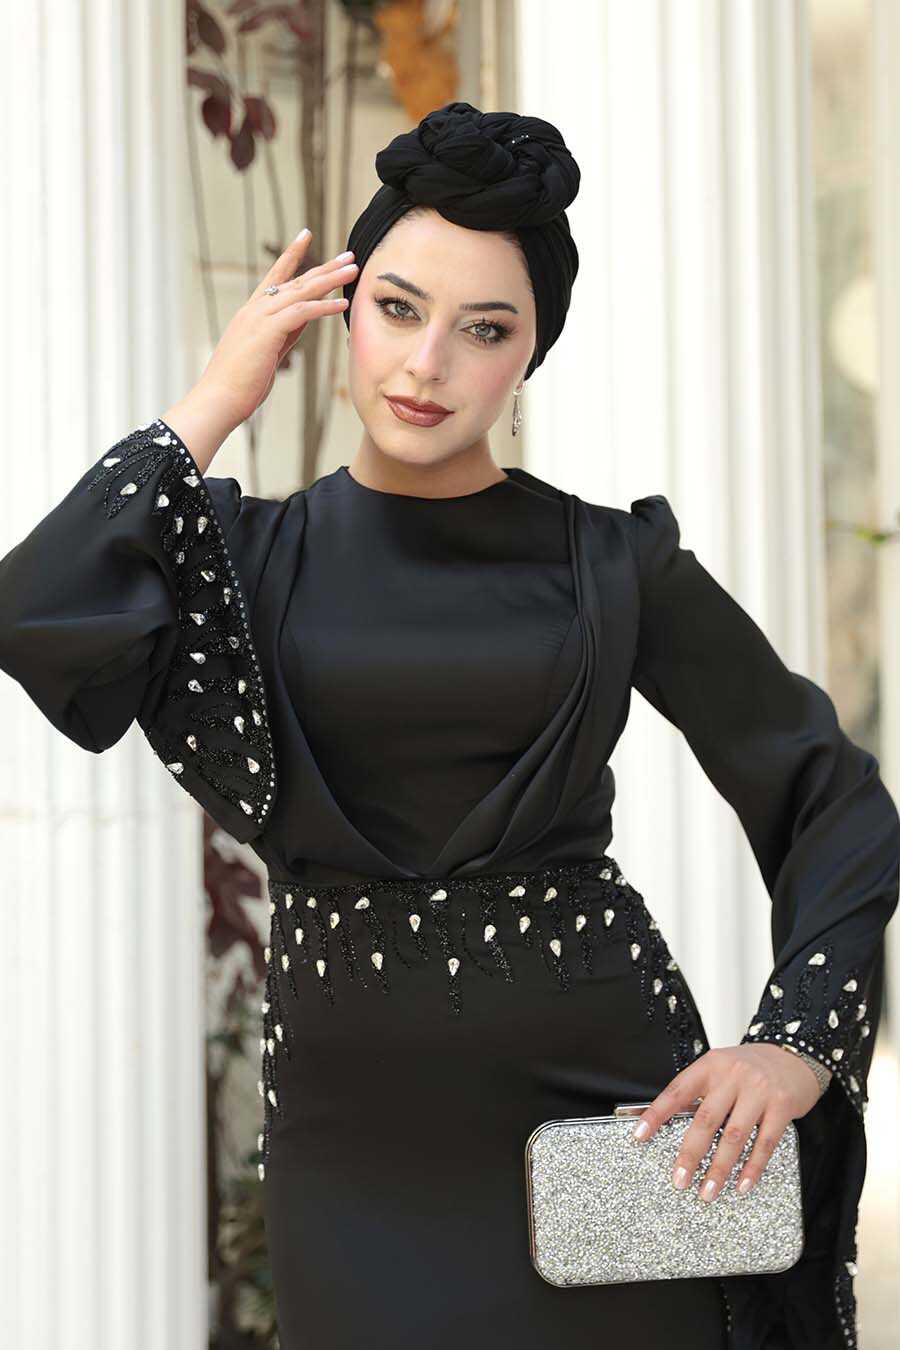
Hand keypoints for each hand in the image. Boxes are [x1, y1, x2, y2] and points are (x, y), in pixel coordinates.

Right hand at [195, 229, 357, 426]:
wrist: (218, 400)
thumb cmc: (239, 384)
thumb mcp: (266, 353)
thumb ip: (284, 333)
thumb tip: (304, 319)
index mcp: (251, 313)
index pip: (275, 276)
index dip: (291, 255)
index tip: (305, 235)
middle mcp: (255, 309)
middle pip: (295, 280)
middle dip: (323, 266)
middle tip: (347, 254)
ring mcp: (259, 318)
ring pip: (300, 291)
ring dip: (330, 279)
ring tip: (352, 269)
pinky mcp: (267, 331)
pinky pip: (302, 312)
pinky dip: (324, 307)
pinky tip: (342, 303)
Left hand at [630, 1043, 820, 1201]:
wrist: (793, 1054)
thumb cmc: (750, 1067)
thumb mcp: (721, 1068)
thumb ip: (701, 1092)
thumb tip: (671, 1123)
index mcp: (710, 1066)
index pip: (677, 1091)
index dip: (656, 1114)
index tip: (639, 1136)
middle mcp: (732, 1076)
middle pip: (705, 1119)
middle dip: (690, 1154)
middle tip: (679, 1179)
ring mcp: (758, 1091)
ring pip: (734, 1136)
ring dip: (719, 1169)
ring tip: (708, 1191)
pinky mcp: (782, 1106)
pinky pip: (764, 1143)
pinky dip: (752, 1167)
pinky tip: (742, 1184)